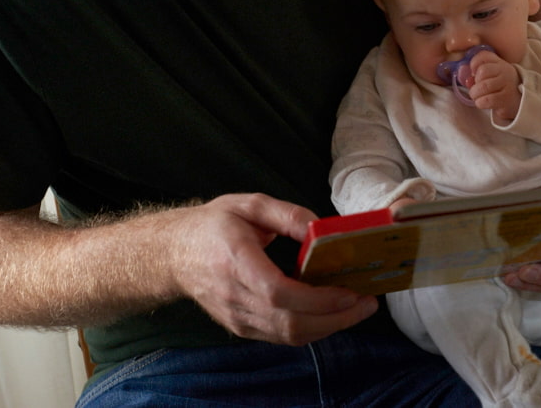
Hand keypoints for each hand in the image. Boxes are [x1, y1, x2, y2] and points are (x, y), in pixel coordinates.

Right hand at [169, 193, 377, 345]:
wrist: (173, 254)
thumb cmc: (212, 226)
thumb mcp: (248, 204)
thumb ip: (287, 214)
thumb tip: (322, 227)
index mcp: (235, 261)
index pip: (277, 293)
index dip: (317, 298)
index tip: (348, 291)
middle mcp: (235, 296)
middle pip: (290, 323)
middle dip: (336, 318)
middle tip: (367, 303)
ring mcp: (237, 317)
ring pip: (289, 336)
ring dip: (329, 327)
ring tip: (358, 309)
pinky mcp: (242, 327)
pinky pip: (282, 336)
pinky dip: (312, 329)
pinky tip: (332, 313)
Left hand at [467, 50, 521, 121]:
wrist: (518, 101)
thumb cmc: (500, 87)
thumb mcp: (491, 76)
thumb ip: (477, 74)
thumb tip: (468, 80)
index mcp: (500, 63)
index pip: (484, 55)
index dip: (474, 63)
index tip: (473, 73)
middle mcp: (505, 71)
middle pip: (482, 72)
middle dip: (474, 82)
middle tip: (476, 89)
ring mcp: (507, 85)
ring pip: (483, 86)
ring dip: (475, 94)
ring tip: (477, 97)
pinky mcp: (506, 99)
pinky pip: (487, 100)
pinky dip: (480, 103)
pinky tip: (482, 103)